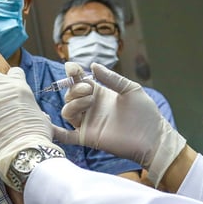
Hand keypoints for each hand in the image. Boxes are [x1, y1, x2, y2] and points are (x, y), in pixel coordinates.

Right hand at [54, 62, 186, 187]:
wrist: (152, 137)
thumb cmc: (146, 113)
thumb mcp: (131, 89)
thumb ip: (112, 78)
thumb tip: (93, 66)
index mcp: (100, 94)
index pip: (79, 81)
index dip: (73, 73)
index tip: (71, 66)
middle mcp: (92, 108)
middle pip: (70, 95)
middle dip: (75, 88)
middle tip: (90, 89)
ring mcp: (89, 123)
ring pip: (67, 111)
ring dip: (73, 103)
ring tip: (90, 101)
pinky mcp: (88, 137)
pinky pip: (67, 136)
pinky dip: (56, 132)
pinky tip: (49, 126)